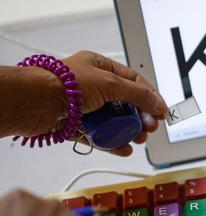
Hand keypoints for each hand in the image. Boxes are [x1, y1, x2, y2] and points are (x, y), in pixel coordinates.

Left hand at [10, 50, 167, 155]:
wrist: (34, 103)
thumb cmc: (65, 85)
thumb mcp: (110, 84)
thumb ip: (138, 95)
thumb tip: (159, 105)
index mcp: (100, 67)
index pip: (134, 81)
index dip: (150, 96)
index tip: (160, 112)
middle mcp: (93, 85)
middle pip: (125, 103)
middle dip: (140, 117)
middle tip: (149, 129)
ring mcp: (84, 106)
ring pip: (113, 121)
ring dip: (128, 131)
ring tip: (137, 140)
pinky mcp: (76, 124)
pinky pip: (99, 135)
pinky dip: (112, 143)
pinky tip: (123, 148)